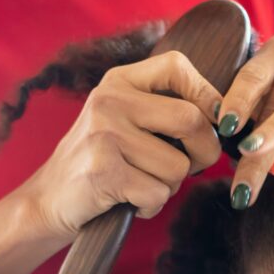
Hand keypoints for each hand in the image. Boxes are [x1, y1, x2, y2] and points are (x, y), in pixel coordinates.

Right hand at [20, 51, 223, 241]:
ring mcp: (105, 134)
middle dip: (204, 153)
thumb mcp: (125, 121)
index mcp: (120, 81)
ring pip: (178, 166)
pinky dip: (151, 206)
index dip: (209, 94)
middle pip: (191, 120)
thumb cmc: (103, 163)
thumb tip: (225, 119)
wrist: (49, 199)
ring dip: (170, 186)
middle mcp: (110, 100)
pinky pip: (158, 193)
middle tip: (189, 167)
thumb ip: (164, 111)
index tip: (217, 121)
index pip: (178, 66)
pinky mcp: (104, 171)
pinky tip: (129, 201)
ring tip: (142, 184)